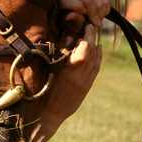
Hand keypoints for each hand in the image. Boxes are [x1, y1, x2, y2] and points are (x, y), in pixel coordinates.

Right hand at [32, 21, 102, 141]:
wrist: (49, 114)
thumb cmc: (43, 91)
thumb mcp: (49, 71)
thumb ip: (60, 55)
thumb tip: (69, 39)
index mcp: (69, 72)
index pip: (84, 50)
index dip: (87, 37)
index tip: (86, 27)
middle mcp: (80, 77)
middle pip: (91, 54)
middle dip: (91, 38)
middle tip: (90, 27)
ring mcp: (84, 83)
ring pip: (95, 61)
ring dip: (95, 47)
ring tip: (93, 36)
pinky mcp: (86, 88)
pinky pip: (95, 70)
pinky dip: (98, 58)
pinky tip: (98, 50)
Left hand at [59, 0, 109, 40]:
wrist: (82, 21)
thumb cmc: (76, 24)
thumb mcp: (75, 25)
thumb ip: (75, 19)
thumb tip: (69, 15)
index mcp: (65, 1)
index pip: (75, 2)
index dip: (81, 10)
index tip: (84, 18)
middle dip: (94, 14)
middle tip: (95, 23)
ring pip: (100, 1)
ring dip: (101, 13)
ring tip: (97, 19)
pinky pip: (106, 0)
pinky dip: (106, 10)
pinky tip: (101, 14)